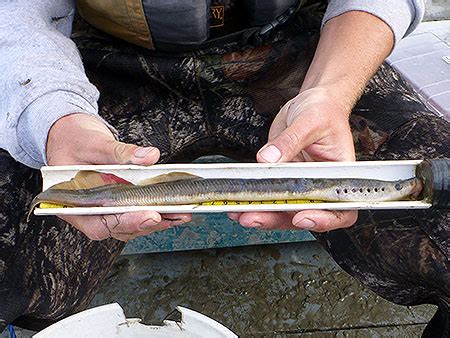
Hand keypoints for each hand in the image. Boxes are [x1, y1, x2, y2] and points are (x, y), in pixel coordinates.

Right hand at [46, 113, 190, 240]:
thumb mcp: (94, 143)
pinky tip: (172, 208)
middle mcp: (89, 212)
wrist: (68, 136)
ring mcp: (103, 209)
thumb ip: (120, 152)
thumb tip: (149, 156)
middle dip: (147, 223)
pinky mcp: (115, 203)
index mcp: (74, 203)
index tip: (150, 216)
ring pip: (129, 225)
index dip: (126, 222)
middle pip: (119, 228)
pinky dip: (153, 212)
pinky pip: (134, 212)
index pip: (100, 224)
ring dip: (155, 221)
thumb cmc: (73, 141)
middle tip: (171, 215)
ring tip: (180, 214)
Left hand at [229, 88, 357, 231]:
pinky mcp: (284, 180)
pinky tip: (239, 203)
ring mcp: (301, 184)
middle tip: (255, 216)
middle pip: (305, 214)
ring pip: (284, 210)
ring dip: (263, 215)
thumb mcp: (309, 122)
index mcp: (339, 174)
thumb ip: (289, 142)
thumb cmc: (324, 111)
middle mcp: (321, 184)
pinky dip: (255, 201)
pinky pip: (271, 195)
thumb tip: (268, 159)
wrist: (313, 103)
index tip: (301, 217)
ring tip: (242, 213)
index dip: (324, 219)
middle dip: (279, 219)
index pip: (340, 208)